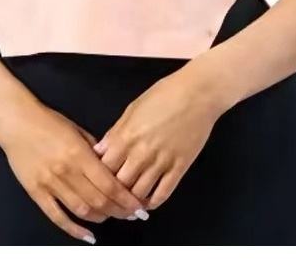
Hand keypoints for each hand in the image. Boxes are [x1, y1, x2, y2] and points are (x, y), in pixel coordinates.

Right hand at [0, 99, 148, 243]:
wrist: (16, 122)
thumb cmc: (48, 121)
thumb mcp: (78, 129)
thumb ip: (95, 150)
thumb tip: (111, 166)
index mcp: (79, 153)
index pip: (109, 184)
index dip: (126, 199)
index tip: (139, 207)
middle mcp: (66, 171)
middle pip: (99, 200)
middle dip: (119, 211)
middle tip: (131, 215)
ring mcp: (50, 184)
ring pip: (81, 210)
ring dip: (101, 218)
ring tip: (113, 218)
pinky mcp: (36, 192)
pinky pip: (57, 216)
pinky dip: (73, 230)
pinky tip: (87, 236)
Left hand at [93, 63, 225, 209]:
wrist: (197, 94)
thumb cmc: (163, 95)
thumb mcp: (132, 109)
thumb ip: (116, 132)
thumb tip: (100, 151)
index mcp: (126, 136)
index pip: (103, 168)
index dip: (98, 176)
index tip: (99, 179)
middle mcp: (141, 153)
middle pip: (119, 184)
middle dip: (114, 190)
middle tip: (112, 194)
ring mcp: (161, 162)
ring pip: (139, 194)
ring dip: (132, 199)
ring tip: (128, 200)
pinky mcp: (179, 168)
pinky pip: (163, 194)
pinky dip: (153, 202)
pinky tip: (148, 201)